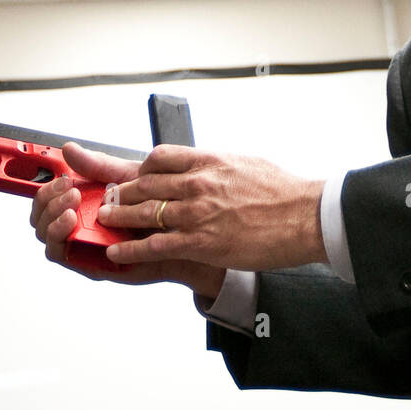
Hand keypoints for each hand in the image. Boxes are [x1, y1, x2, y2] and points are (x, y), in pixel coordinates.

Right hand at [29, 142, 226, 300]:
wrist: (181, 233)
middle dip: (48, 203)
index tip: (63, 178)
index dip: (47, 187)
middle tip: (69, 193)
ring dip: (52, 221)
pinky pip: (65, 256)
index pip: (48, 195)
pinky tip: (75, 228)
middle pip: (40, 216)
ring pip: (47, 237)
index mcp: (82, 201)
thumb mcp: (127, 178)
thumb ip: (98, 165)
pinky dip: (63, 241)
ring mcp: (82, 243)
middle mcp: (78, 223)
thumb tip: (69, 148)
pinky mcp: (90, 262)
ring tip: (71, 210)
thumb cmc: (156, 205)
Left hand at [93, 145, 326, 272]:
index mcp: (209, 160)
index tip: (136, 177)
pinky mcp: (200, 242)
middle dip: (123, 192)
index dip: (141, 169)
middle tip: (110, 198)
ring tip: (105, 220)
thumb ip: (217, 165)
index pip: (159, 157)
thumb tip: (204, 166)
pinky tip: (116, 252)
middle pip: (144, 184)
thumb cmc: (283, 190)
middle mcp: (197, 183)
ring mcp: (196, 213)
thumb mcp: (245, 163)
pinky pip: (154, 245)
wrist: (304, 216)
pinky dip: (131, 249)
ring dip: (118, 217)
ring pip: (142, 213)